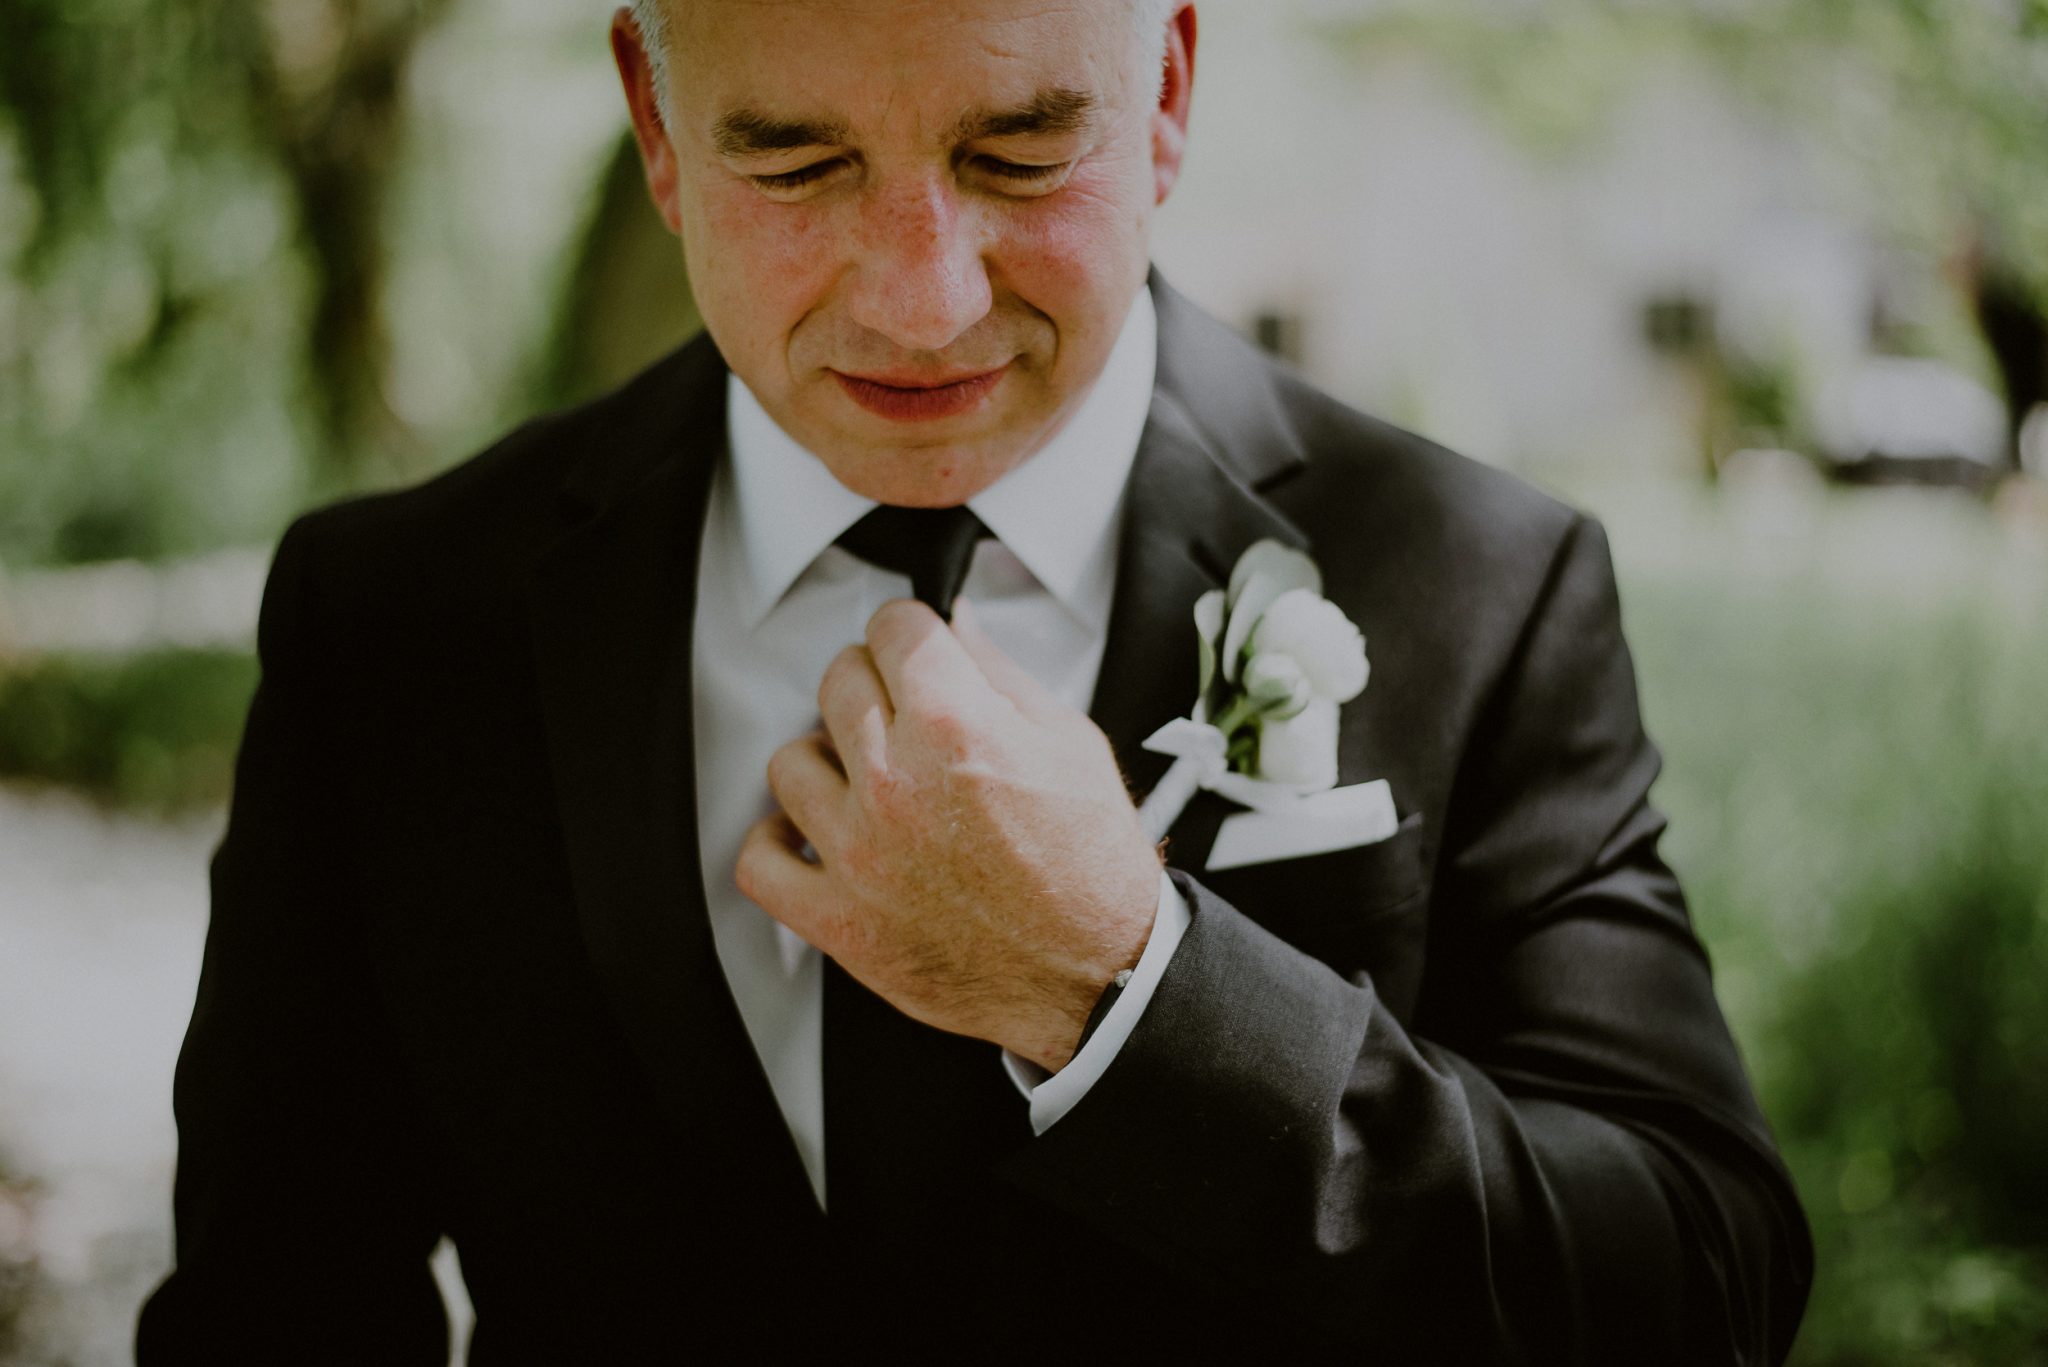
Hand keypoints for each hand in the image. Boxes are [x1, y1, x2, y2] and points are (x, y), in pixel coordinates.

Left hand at [736, 596, 1163, 1070]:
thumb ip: (1002, 676)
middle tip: (903, 712)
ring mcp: (858, 853)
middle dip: (874, 683)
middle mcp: (898, 783)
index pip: (893, 627)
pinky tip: (812, 836)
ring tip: (861, 777)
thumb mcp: (1071, 744)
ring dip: (825, 759)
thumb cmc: (1091, 868)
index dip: (913, 631)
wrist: (1100, 972)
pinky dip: (776, 844)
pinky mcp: (839, 919)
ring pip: (790, 762)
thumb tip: (959, 626)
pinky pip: (759, 862)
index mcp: (958, 728)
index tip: (917, 649)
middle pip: (838, 679)